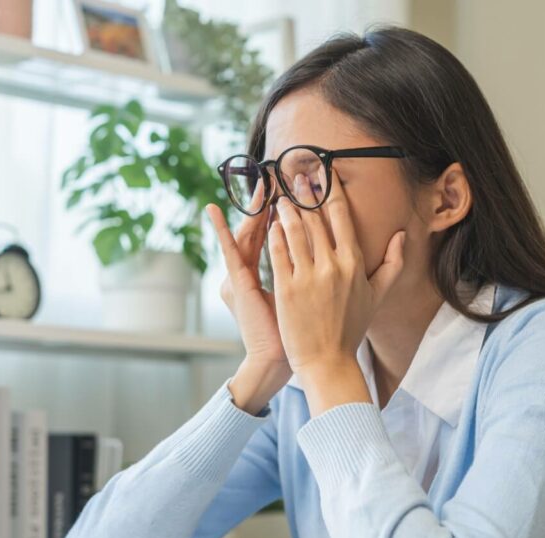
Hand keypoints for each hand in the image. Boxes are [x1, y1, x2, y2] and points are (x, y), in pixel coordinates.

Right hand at [207, 187, 291, 413]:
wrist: (279, 358)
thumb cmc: (297, 331)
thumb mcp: (307, 293)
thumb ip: (312, 270)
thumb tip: (331, 252)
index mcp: (275, 268)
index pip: (281, 229)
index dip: (288, 207)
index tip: (300, 184)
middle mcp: (255, 268)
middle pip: (263, 226)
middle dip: (271, 199)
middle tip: (278, 172)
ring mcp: (242, 275)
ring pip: (247, 232)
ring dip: (252, 206)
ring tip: (258, 181)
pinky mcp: (237, 284)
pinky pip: (228, 252)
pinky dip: (220, 232)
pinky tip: (212, 210)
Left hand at [268, 169, 405, 413]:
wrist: (328, 361)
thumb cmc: (351, 329)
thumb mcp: (377, 296)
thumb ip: (393, 263)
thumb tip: (402, 235)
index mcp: (354, 263)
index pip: (342, 217)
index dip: (331, 192)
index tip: (324, 174)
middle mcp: (332, 266)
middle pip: (316, 218)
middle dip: (305, 192)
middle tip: (295, 173)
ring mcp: (308, 277)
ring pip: (294, 231)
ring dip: (286, 209)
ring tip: (279, 195)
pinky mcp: (287, 289)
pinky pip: (278, 253)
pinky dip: (273, 235)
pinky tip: (269, 223)